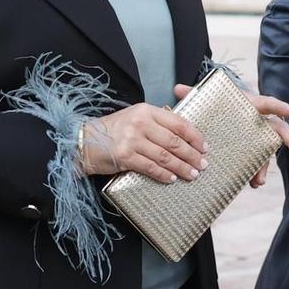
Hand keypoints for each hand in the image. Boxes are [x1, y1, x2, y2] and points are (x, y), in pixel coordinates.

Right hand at [80, 98, 207, 182]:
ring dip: (182, 167)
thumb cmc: (111, 131)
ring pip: (165, 156)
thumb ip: (156, 122)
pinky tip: (172, 179)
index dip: (194, 136)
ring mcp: (131, 139)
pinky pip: (150, 167)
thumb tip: (181, 134)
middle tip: (202, 164)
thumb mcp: (134, 117)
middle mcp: (140, 123)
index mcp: (146, 110)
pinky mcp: (124, 156)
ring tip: (192, 174)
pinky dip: (164, 174)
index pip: (178, 123)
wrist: (83, 141)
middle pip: (174, 141)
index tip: (204, 147)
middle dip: (192, 155)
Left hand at [171, 83, 288, 187]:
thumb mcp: (206, 99)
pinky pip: (258, 160)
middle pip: (278, 130)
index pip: (267, 103)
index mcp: (250, 105)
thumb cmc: (217, 103)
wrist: (221, 112)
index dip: (279, 106)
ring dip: (264, 166)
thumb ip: (194, 94)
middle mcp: (258, 120)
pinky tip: (252, 183)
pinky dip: (255, 171)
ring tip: (257, 182)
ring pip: (267, 150)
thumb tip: (177, 88)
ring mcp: (258, 135)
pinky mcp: (253, 147)